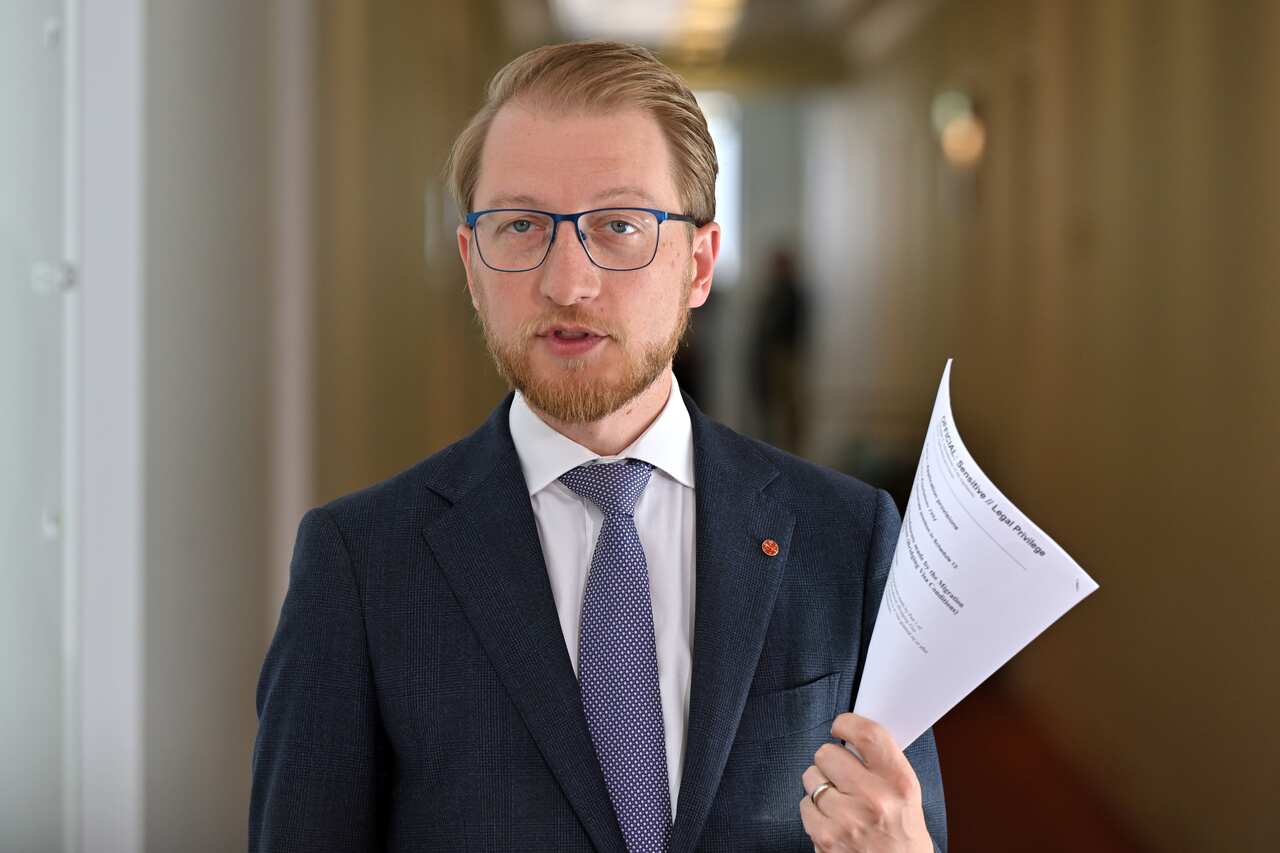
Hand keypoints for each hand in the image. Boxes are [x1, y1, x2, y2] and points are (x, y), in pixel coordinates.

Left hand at [799, 713, 931, 852]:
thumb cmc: (903, 838)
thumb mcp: (906, 796)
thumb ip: (882, 765)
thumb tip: (851, 736)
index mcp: (899, 784)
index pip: (868, 735)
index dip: (848, 723)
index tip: (842, 726)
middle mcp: (873, 799)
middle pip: (827, 753)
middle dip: (831, 761)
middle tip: (843, 775)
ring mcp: (846, 820)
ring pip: (811, 777)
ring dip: (821, 785)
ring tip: (840, 800)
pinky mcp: (825, 838)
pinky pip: (804, 805)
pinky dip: (814, 811)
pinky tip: (833, 820)